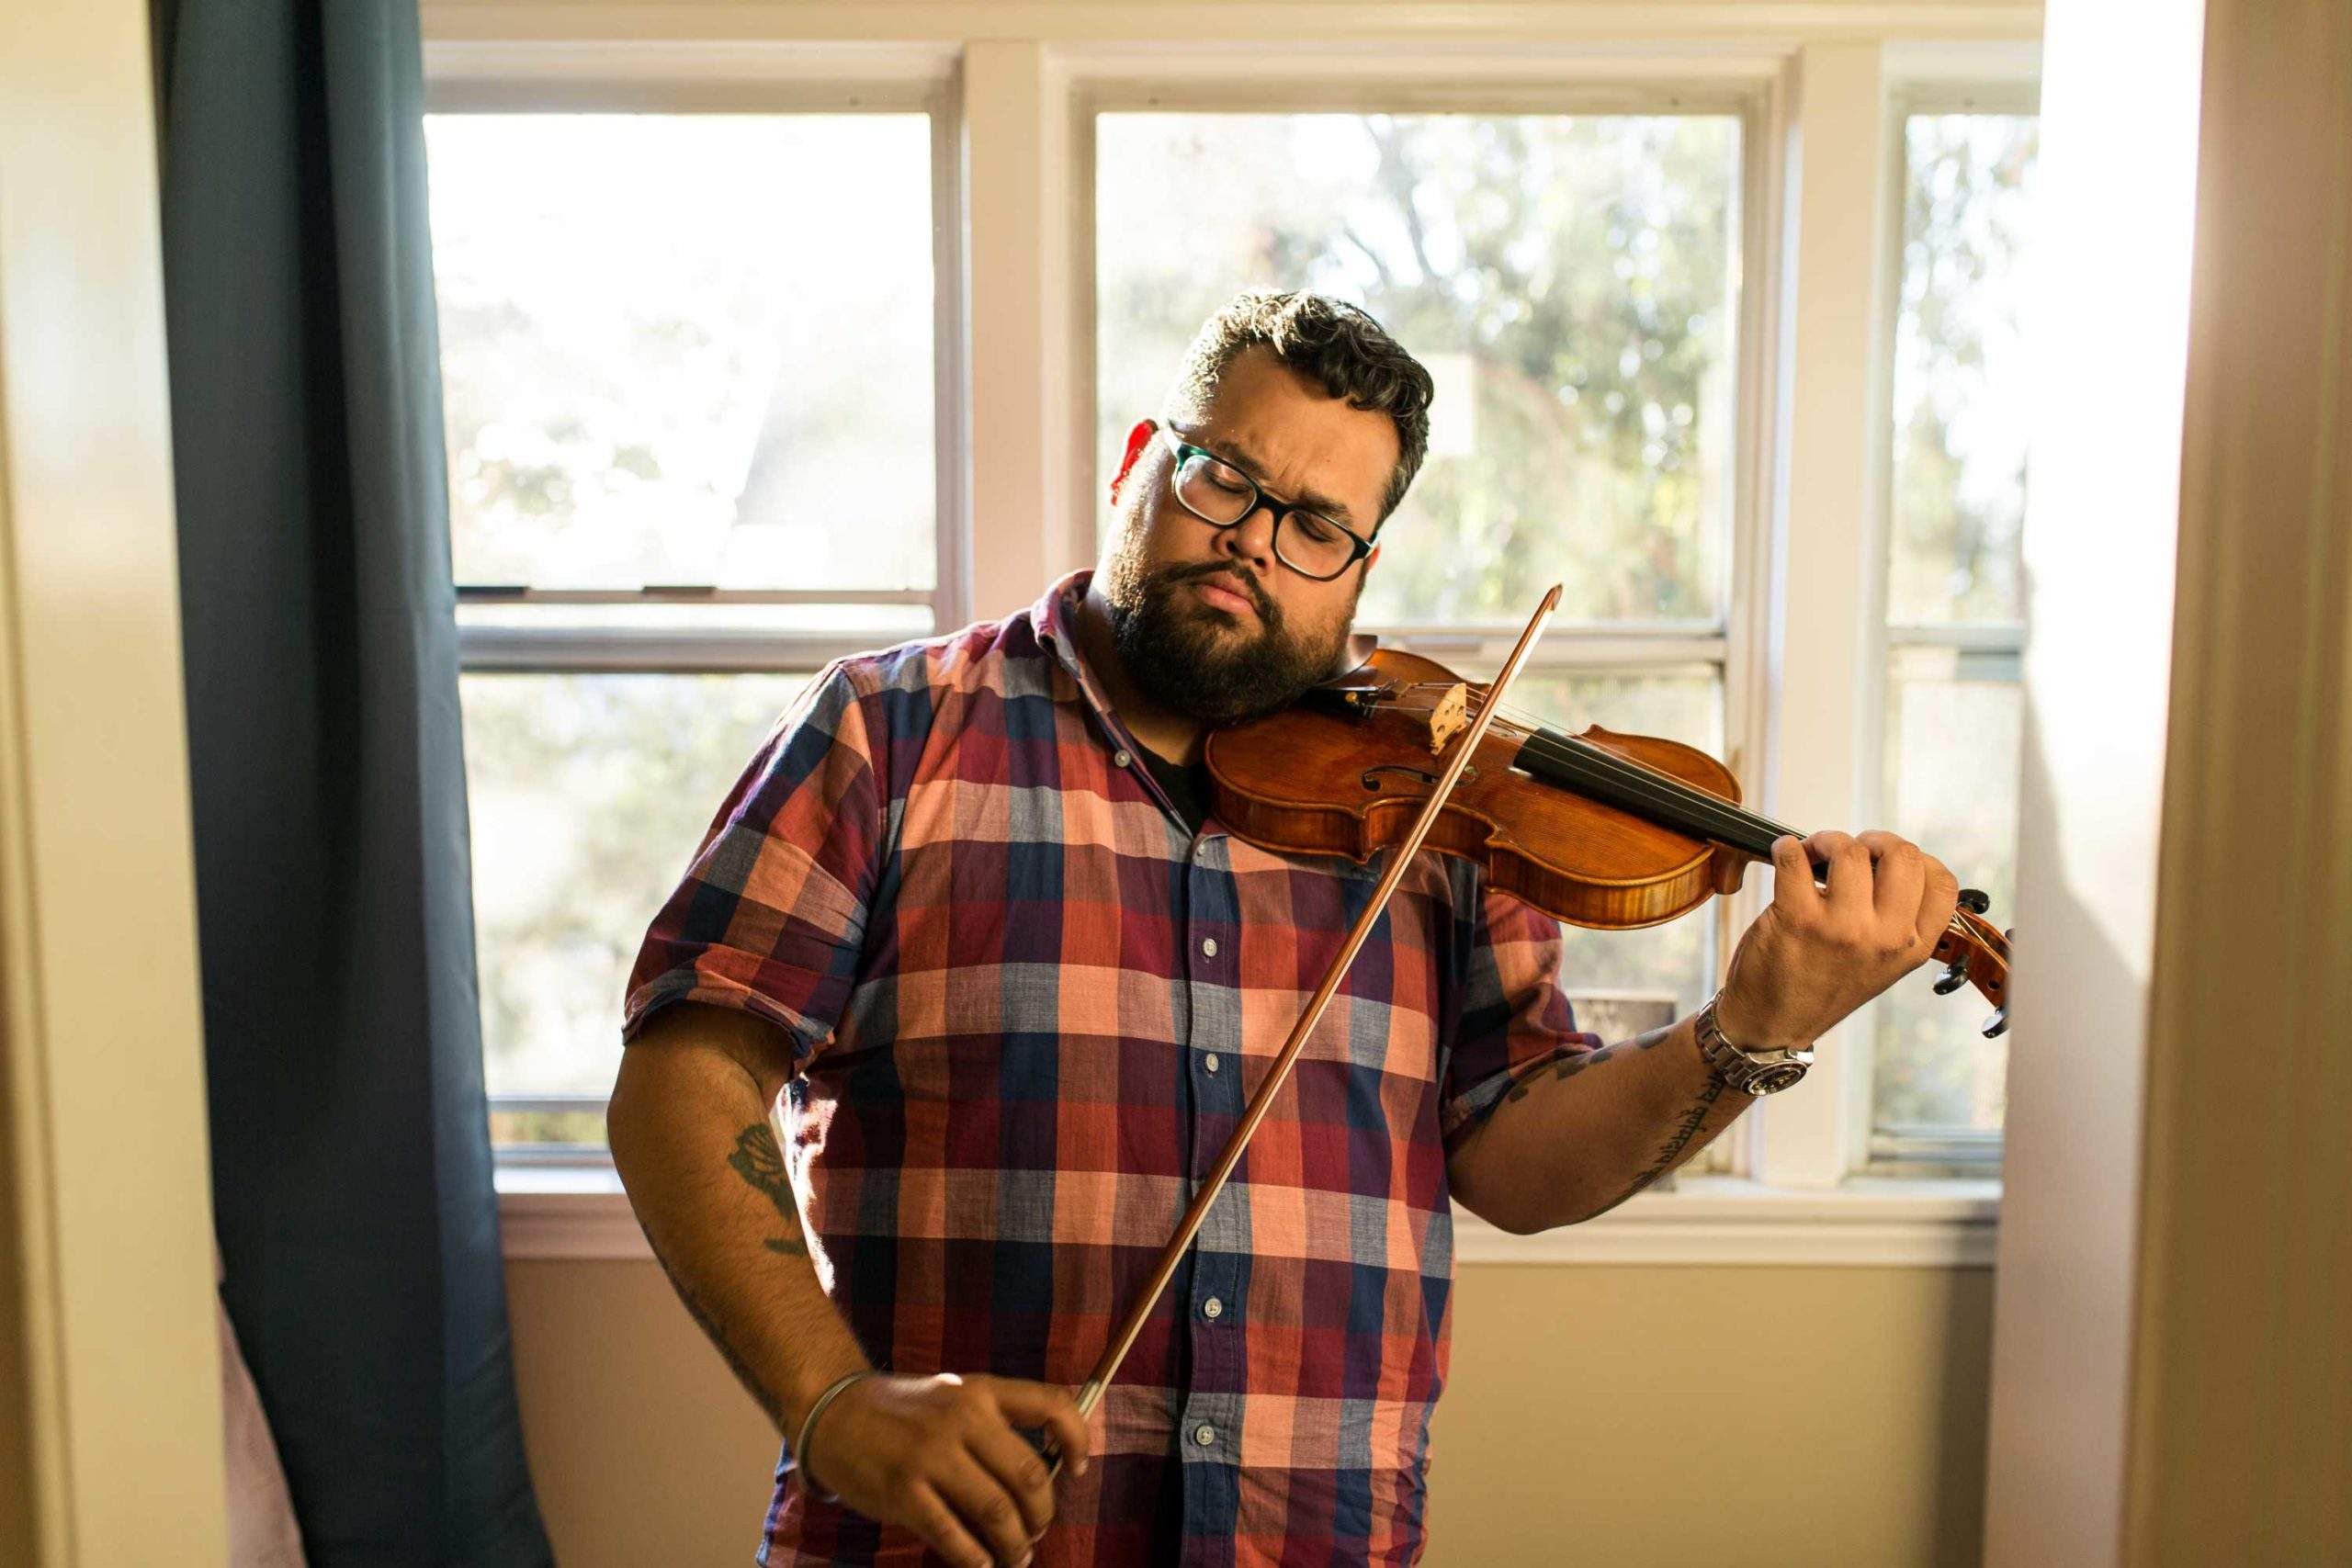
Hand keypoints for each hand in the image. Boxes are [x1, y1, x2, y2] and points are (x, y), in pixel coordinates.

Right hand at [800, 1372, 1092, 1567]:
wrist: (832, 1410)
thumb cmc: (901, 1412)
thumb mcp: (952, 1395)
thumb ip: (992, 1425)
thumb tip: (1038, 1480)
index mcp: (980, 1391)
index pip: (1051, 1405)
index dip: (1078, 1440)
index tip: (1078, 1470)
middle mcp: (961, 1418)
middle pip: (1028, 1475)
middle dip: (1042, 1514)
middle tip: (1036, 1532)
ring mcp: (931, 1455)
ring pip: (997, 1512)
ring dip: (1014, 1545)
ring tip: (1015, 1557)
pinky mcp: (903, 1492)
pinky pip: (954, 1537)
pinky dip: (976, 1559)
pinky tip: (981, 1564)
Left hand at [1717, 830, 1960, 1049]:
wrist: (1774, 1023)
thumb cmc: (1824, 985)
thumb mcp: (1882, 963)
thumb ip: (1897, 919)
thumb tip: (1890, 859)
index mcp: (1913, 947)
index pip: (1943, 882)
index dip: (1916, 859)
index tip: (1889, 861)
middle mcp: (1885, 938)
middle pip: (1902, 854)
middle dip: (1873, 841)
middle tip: (1849, 853)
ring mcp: (1842, 928)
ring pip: (1849, 850)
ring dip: (1826, 841)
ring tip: (1812, 855)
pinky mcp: (1797, 919)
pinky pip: (1795, 857)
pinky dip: (1786, 847)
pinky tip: (1786, 856)